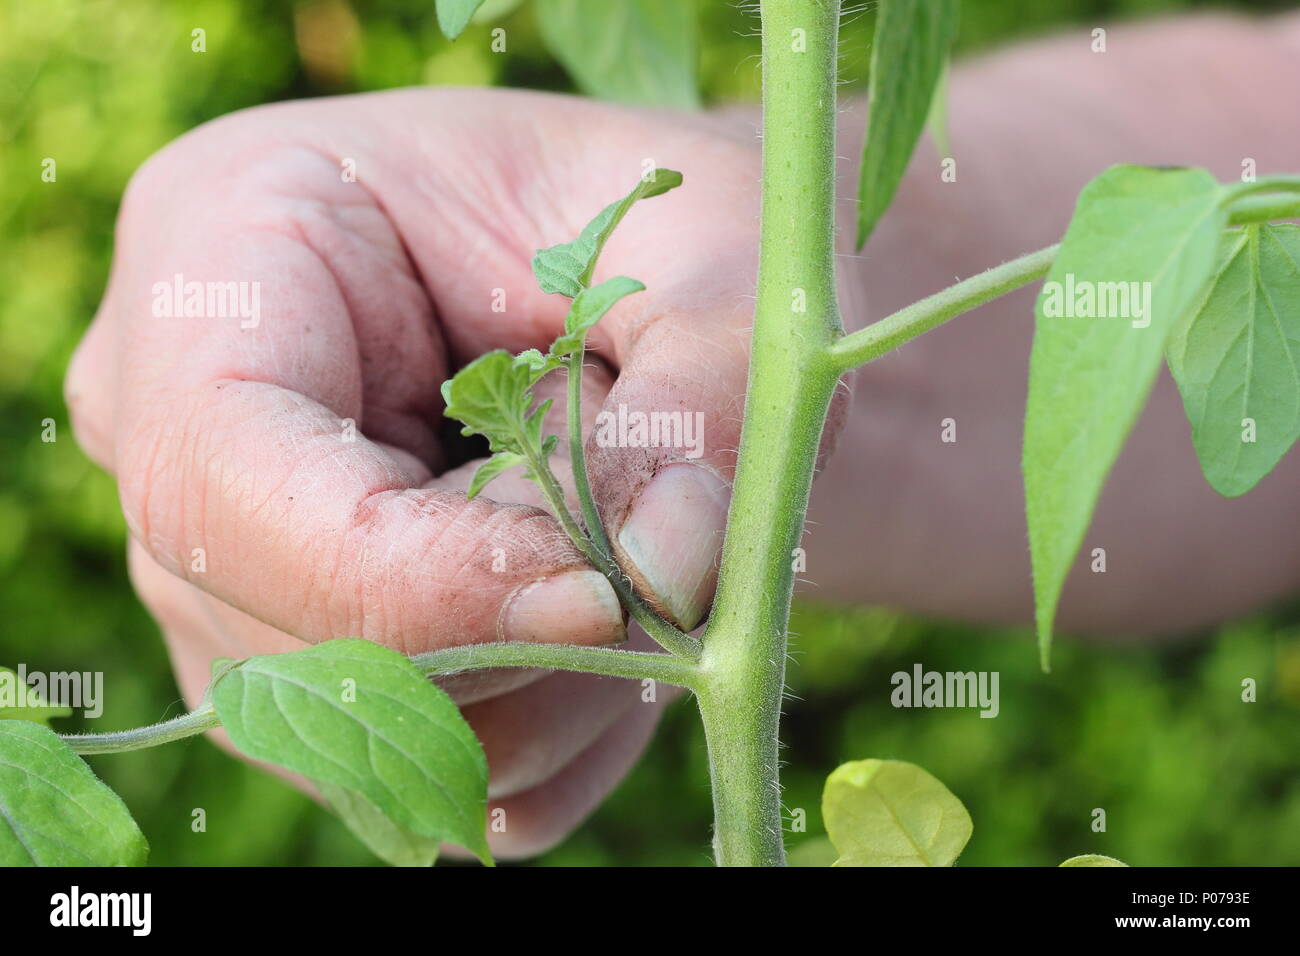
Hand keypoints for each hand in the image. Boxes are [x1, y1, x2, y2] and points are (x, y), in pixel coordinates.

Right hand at [63, 88, 796, 857]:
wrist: (673, 297)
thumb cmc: (674, 239)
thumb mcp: (725, 264)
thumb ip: (704, 401)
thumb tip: (664, 574)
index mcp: (225, 240)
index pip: (226, 472)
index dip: (410, 577)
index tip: (601, 597)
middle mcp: (179, 416)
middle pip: (292, 628)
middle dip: (521, 629)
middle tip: (670, 525)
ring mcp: (223, 555)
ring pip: (363, 729)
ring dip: (562, 677)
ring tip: (636, 532)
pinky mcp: (298, 662)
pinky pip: (417, 773)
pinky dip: (559, 726)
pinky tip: (619, 620)